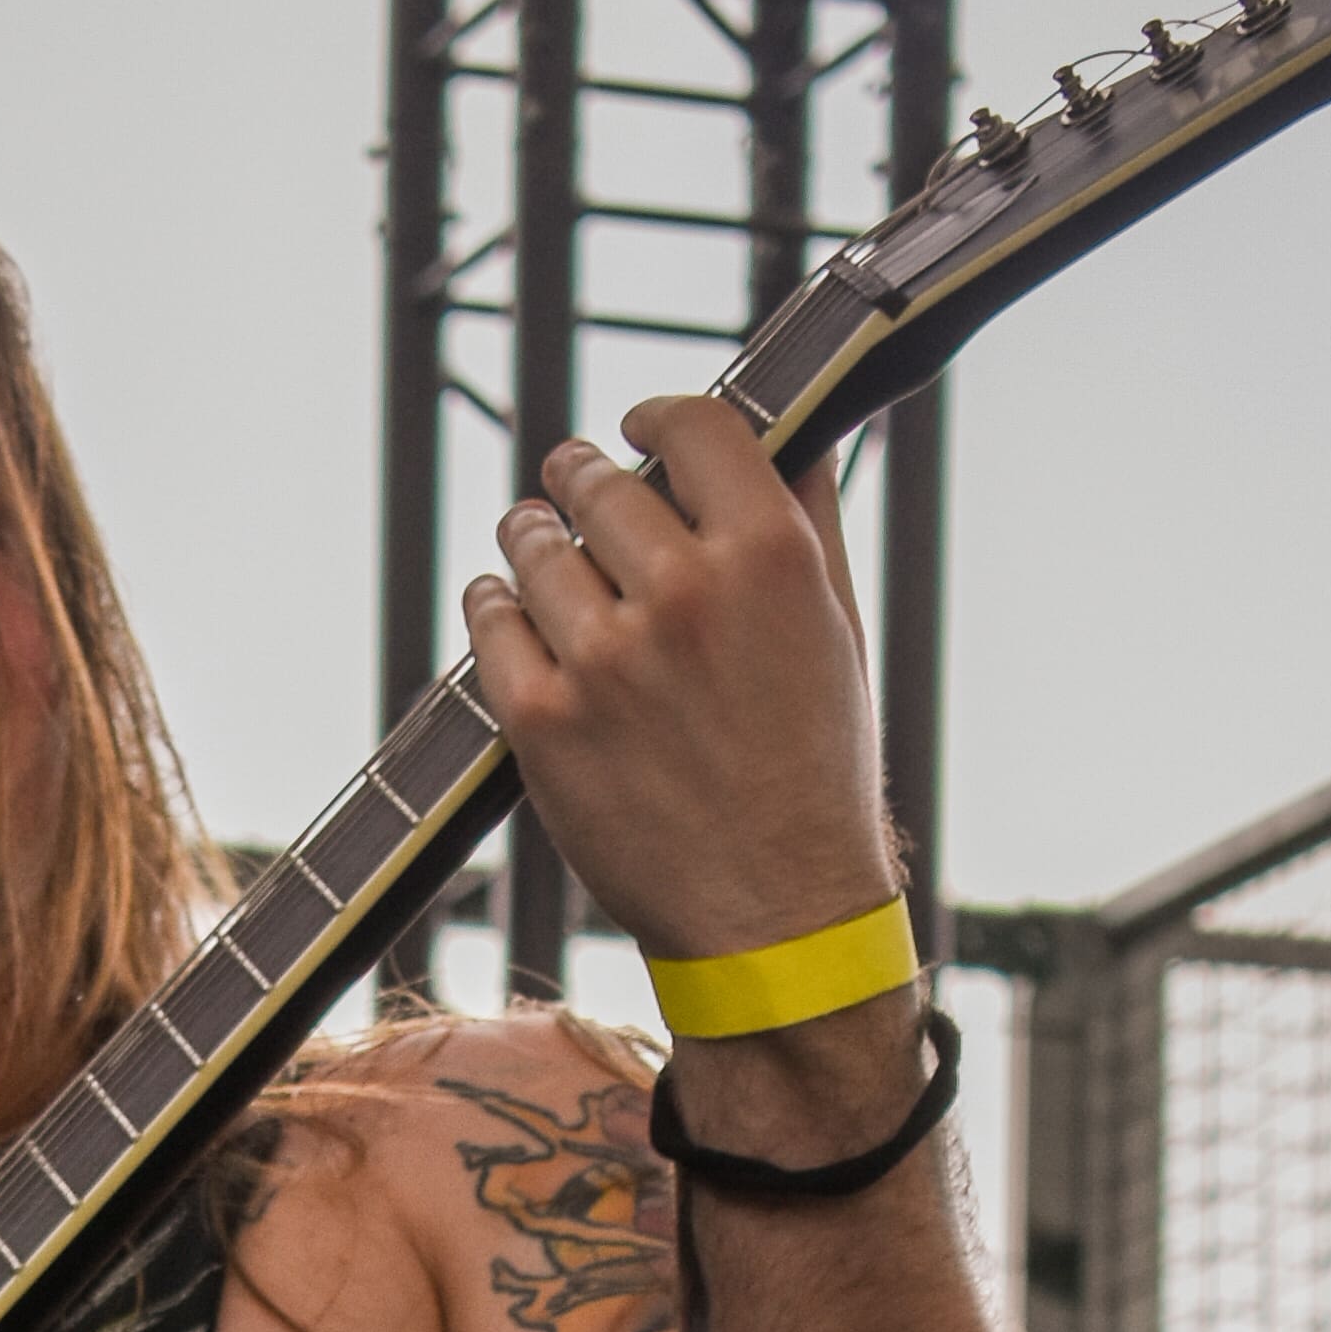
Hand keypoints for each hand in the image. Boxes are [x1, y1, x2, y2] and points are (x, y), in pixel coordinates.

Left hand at [459, 397, 895, 969]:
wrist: (774, 914)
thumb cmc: (814, 772)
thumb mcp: (838, 628)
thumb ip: (810, 517)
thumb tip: (798, 428)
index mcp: (770, 556)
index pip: (694, 427)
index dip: (656, 417)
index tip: (638, 425)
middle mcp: (683, 594)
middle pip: (600, 482)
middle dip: (582, 478)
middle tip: (571, 484)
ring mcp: (604, 660)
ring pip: (536, 547)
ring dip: (531, 537)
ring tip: (534, 541)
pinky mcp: (542, 720)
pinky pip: (491, 624)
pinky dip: (492, 606)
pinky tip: (504, 604)